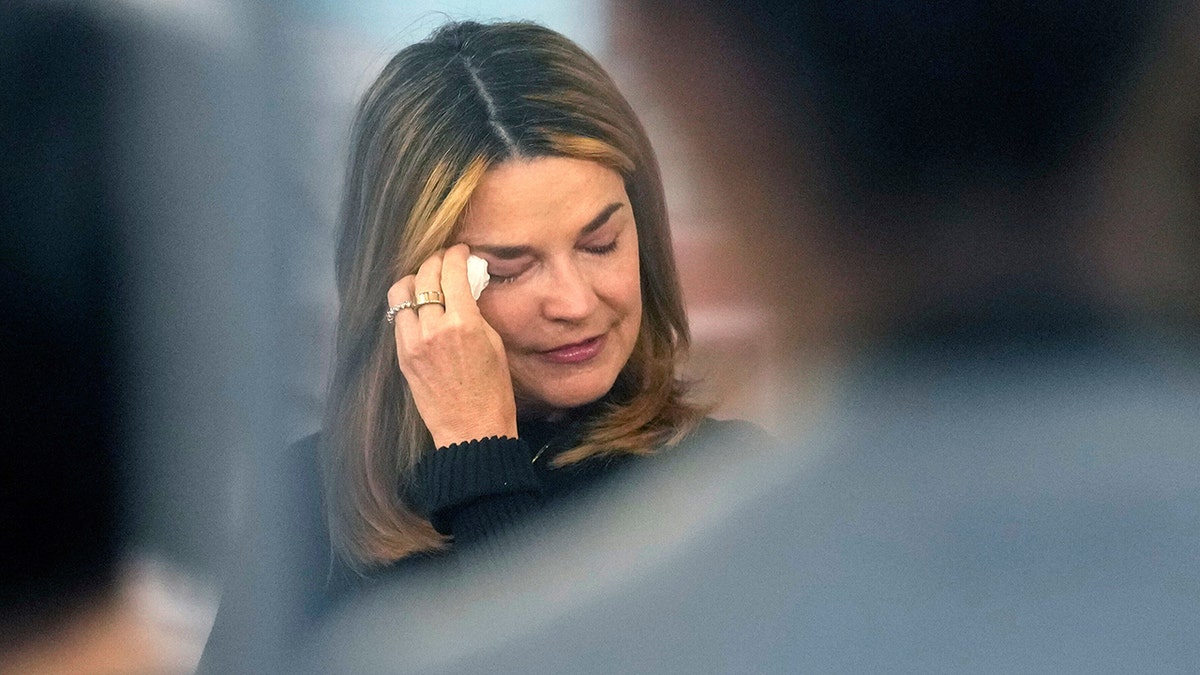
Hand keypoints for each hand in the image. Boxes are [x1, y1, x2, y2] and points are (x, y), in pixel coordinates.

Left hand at [388, 244, 517, 447]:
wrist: (471, 429)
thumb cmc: (493, 391)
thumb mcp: (494, 343)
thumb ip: (475, 311)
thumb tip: (465, 288)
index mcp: (462, 323)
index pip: (451, 272)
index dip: (456, 254)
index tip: (461, 251)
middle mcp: (432, 328)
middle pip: (423, 276)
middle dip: (435, 261)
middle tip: (445, 260)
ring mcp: (412, 343)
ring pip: (400, 293)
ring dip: (413, 280)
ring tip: (425, 281)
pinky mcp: (402, 356)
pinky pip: (398, 318)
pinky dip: (407, 305)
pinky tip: (419, 307)